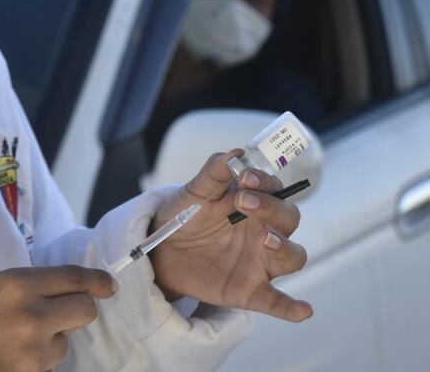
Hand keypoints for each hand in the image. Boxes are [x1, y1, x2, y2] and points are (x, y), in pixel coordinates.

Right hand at [0, 266, 116, 371]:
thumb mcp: (0, 284)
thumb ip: (38, 284)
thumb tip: (79, 288)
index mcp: (20, 284)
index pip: (74, 278)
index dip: (97, 281)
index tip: (109, 285)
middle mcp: (32, 315)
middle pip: (84, 309)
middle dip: (78, 308)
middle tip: (59, 312)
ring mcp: (34, 350)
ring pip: (66, 340)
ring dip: (52, 338)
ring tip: (17, 339)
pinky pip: (51, 363)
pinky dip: (39, 359)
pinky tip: (14, 355)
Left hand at [150, 150, 312, 322]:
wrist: (160, 251)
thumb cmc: (184, 216)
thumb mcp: (194, 192)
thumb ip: (214, 173)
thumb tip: (236, 153)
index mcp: (254, 204)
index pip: (274, 189)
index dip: (264, 181)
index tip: (245, 177)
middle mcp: (264, 231)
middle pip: (288, 219)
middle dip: (271, 208)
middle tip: (242, 200)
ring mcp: (260, 262)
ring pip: (293, 256)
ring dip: (285, 247)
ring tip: (265, 240)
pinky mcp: (249, 290)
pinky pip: (277, 301)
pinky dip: (291, 307)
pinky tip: (303, 311)